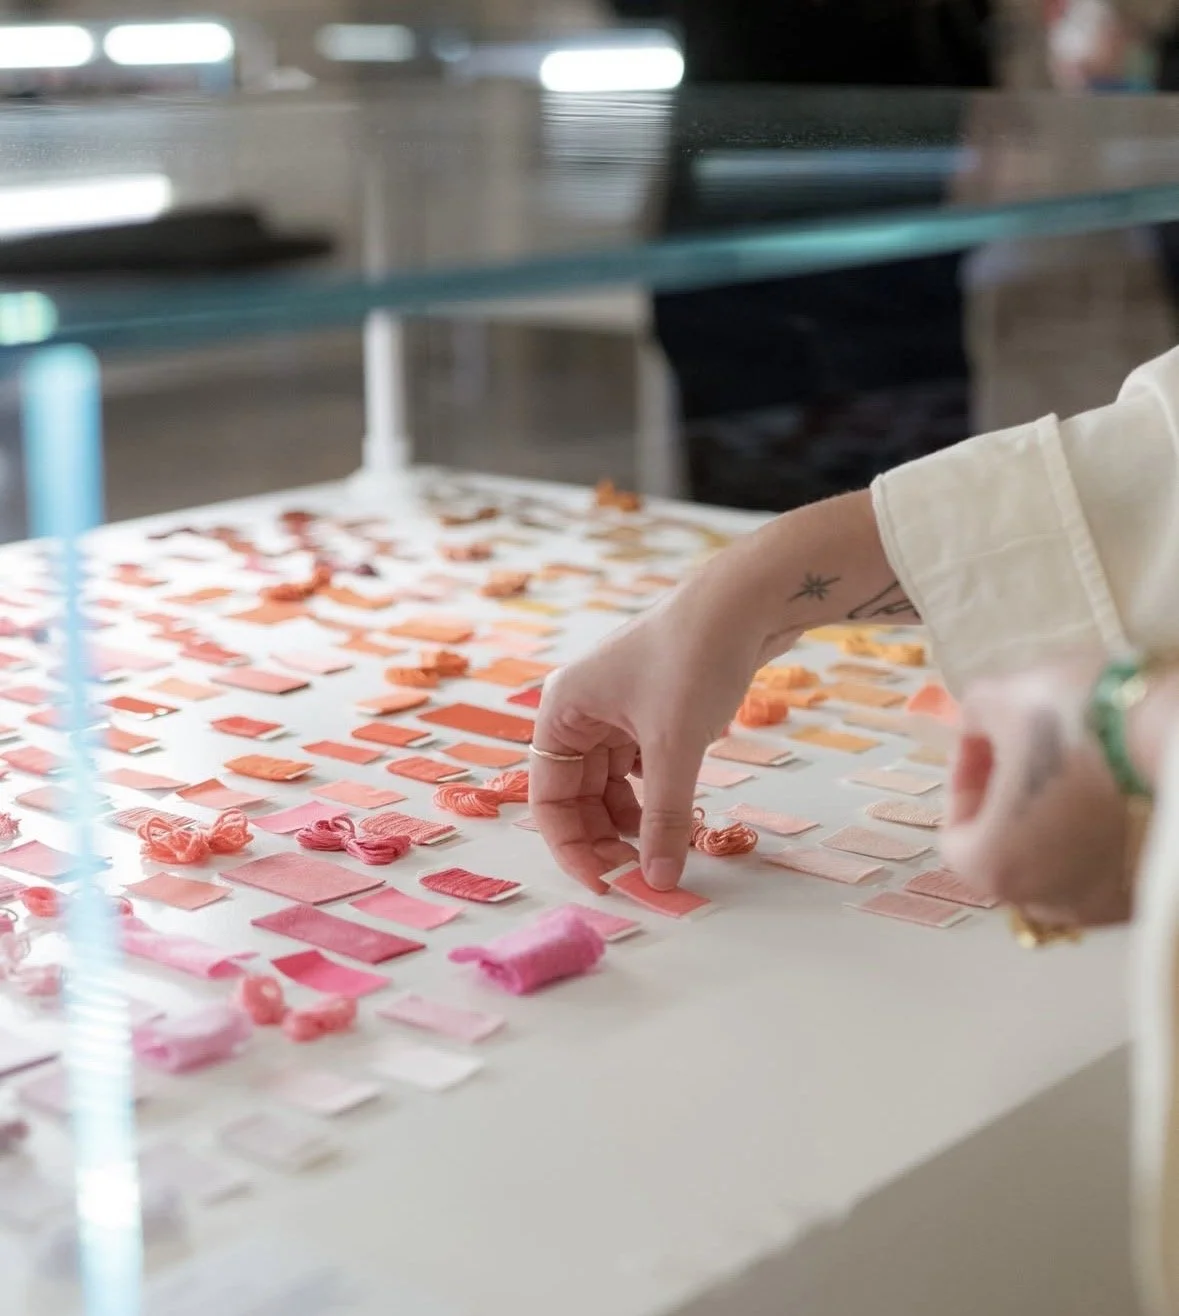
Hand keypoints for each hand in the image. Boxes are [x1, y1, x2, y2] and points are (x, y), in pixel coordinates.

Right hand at [529, 489, 913, 892]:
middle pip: (577, 794)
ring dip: (634, 820)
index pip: (549, 798)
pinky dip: (655, 794)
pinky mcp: (654, 707)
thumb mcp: (675, 746)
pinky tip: (680, 814)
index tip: (606, 885)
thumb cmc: (695, 659)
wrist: (748, 598)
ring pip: (611, 783)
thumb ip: (663, 818)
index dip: (572, 847)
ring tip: (665, 851)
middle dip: (605, 838)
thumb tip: (658, 881)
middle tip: (642, 877)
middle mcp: (581, 710)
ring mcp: (618, 707)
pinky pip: (641, 766)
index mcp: (563, 710)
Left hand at [941, 658, 1131, 927]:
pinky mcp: (1147, 898)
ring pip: (1063, 861)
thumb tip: (978, 725)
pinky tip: (1118, 788)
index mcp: (994, 868)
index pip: (958, 828)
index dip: (969, 773)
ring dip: (1060, 816)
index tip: (991, 736)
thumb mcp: (1003, 698)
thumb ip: (974, 717)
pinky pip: (1111, 865)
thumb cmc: (1083, 723)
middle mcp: (1045, 905)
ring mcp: (1104, 908)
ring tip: (1079, 765)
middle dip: (1013, 797)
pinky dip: (1106, 832)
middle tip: (1030, 746)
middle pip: (1010, 848)